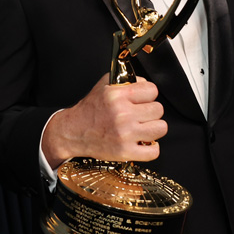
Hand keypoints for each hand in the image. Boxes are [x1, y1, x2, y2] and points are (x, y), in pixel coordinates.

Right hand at [41, 75, 166, 168]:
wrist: (73, 132)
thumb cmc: (90, 110)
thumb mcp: (104, 86)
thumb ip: (126, 81)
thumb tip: (145, 83)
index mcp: (117, 95)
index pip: (152, 90)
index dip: (148, 94)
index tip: (142, 100)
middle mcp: (122, 114)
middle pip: (158, 109)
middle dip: (150, 111)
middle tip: (140, 115)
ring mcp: (125, 134)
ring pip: (161, 128)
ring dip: (153, 128)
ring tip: (142, 128)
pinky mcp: (125, 152)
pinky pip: (154, 151)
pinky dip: (151, 148)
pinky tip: (142, 142)